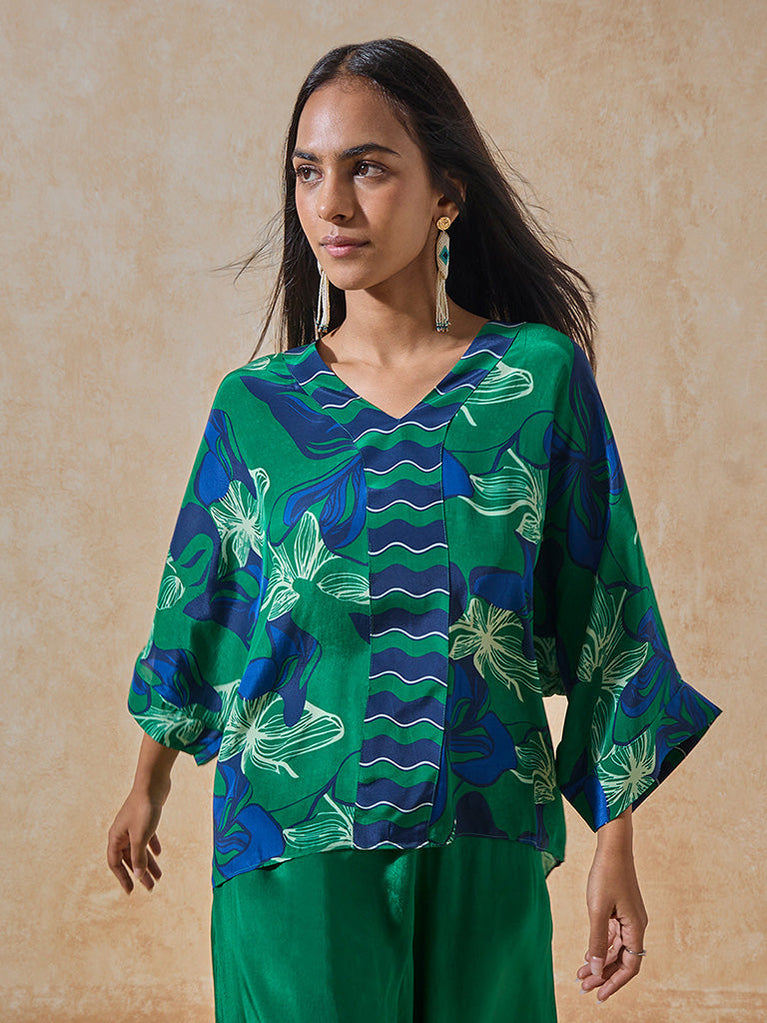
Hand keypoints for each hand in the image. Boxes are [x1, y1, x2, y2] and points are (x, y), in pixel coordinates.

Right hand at [107, 788, 165, 893]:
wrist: (153, 782)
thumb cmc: (144, 808)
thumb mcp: (141, 836)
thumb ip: (138, 857)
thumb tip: (139, 876)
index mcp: (116, 837)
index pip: (115, 863)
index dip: (122, 877)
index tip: (131, 891)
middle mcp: (122, 832)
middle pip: (129, 858)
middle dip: (140, 873)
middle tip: (150, 887)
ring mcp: (133, 825)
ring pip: (139, 849)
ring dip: (148, 862)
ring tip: (159, 876)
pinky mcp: (144, 818)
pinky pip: (146, 837)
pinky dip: (152, 846)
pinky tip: (159, 853)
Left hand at [577, 811, 647, 1002]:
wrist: (612, 847)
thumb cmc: (606, 875)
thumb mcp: (598, 911)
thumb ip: (598, 942)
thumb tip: (597, 970)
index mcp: (636, 928)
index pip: (630, 966)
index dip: (615, 983)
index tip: (599, 996)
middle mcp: (636, 925)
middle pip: (622, 959)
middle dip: (603, 975)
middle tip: (583, 987)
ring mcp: (628, 917)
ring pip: (615, 948)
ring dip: (599, 961)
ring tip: (580, 974)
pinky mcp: (620, 910)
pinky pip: (612, 935)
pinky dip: (600, 946)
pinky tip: (587, 955)